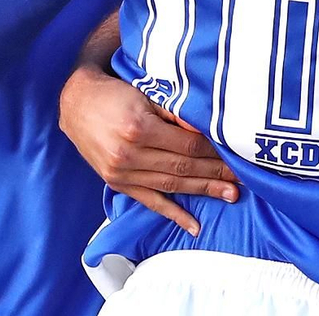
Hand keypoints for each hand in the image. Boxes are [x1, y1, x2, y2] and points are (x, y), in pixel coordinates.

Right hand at [59, 66, 238, 235]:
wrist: (76, 104)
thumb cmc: (114, 94)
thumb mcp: (145, 93)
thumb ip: (174, 113)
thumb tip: (204, 130)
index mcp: (139, 128)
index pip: (187, 145)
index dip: (213, 151)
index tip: (234, 153)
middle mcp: (129, 155)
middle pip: (183, 168)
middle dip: (215, 173)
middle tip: (242, 179)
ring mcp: (122, 173)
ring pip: (171, 186)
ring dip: (203, 192)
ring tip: (229, 195)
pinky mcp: (118, 184)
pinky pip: (150, 202)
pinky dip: (173, 214)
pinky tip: (193, 225)